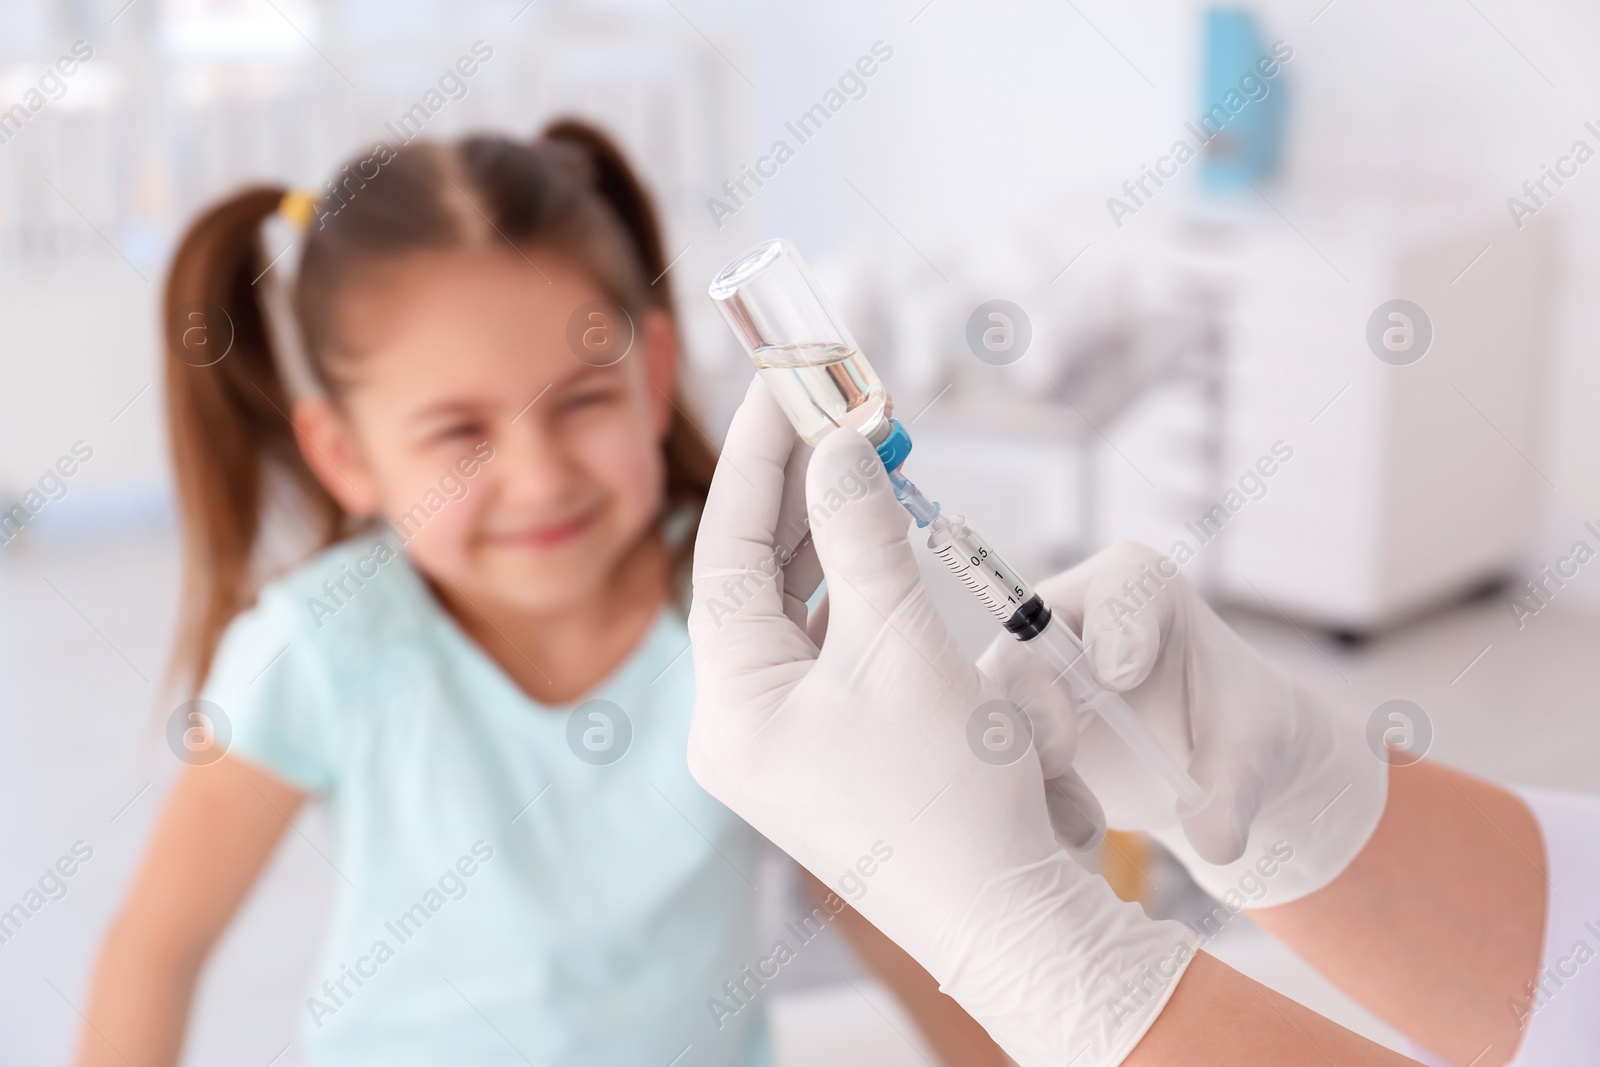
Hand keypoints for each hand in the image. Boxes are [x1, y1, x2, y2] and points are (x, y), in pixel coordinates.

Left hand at [688, 385, 1198, 1066]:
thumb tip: (837, 449)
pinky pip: (818, 645)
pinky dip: (844, 587)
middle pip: (751, 574)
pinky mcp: (818, 748)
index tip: (783, 382)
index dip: (756, 456)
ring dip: (822, 532)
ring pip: (786, 606)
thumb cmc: (957, 797)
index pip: (727, 550)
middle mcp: (735, 723)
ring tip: (854, 455)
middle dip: (792, 487)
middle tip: (827, 405)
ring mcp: (774, 740)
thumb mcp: (905, 647)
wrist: (1005, 915)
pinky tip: (867, 538)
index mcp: (731, 706)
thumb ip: (863, 536)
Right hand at [979, 542, 1387, 906]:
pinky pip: (992, 762)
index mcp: (1135, 589)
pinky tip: (1073, 834)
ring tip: (1083, 824)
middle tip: (1060, 757)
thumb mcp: (1249, 754)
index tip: (1123, 675)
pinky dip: (1022, 803)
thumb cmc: (1234, 728)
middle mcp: (1066, 620)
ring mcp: (1028, 675)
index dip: (1112, 628)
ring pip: (994, 714)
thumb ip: (1231, 791)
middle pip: (1027, 652)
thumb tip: (1216, 844)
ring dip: (1025, 770)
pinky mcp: (1009, 727)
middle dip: (1037, 704)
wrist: (1206, 764)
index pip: (1113, 592)